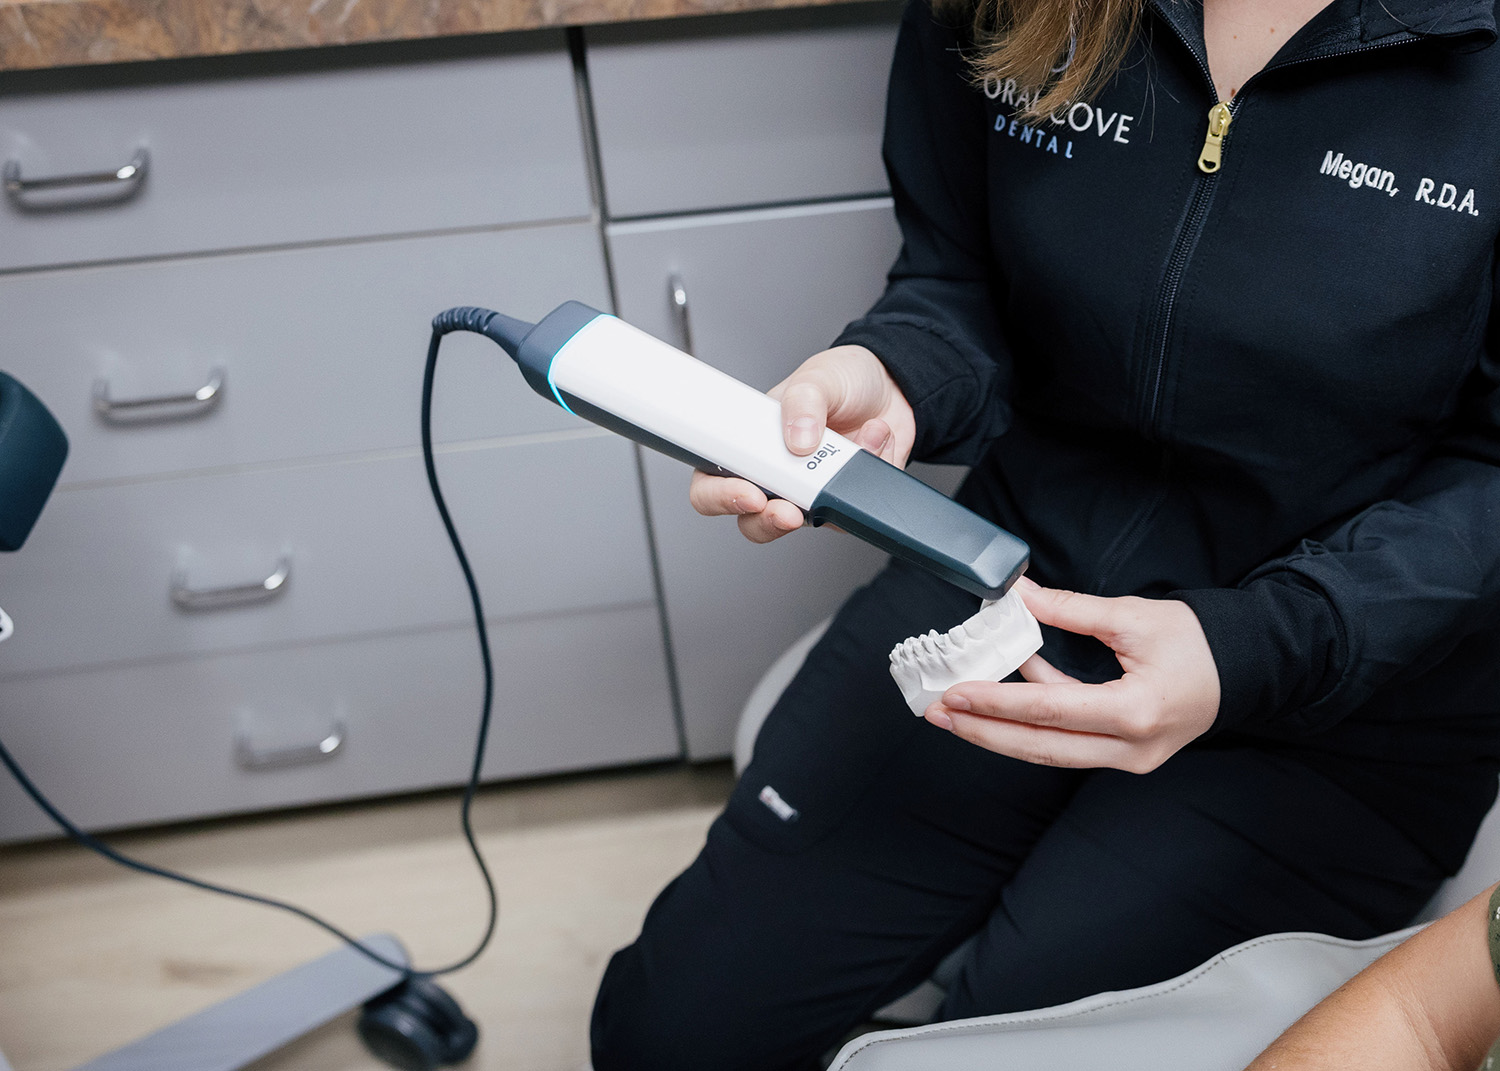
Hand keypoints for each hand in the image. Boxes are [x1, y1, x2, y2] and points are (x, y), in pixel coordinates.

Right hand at [688, 345, 915, 543]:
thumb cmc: (840, 380)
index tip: (748, 494)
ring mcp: (811, 491)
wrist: (890, 384)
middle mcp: (776, 474)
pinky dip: (872, 467)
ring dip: (834, 490)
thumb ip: (802, 402)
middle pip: (752, 521)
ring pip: (809, 523)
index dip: (720, 497)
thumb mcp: (816, 377)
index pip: (711, 483)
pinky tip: (877, 434)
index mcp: (750, 445)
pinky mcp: (847, 499)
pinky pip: (857, 506)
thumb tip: (798, 438)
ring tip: (856, 444)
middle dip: (771, 522)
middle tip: (791, 512)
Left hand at [925, 578, 1220, 772]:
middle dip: (983, 732)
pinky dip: (1033, 721)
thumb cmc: (1198, 642)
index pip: (1049, 711)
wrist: (1242, 669)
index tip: (956, 693)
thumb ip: (1071, 610)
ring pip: (1050, 751)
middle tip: (939, 713)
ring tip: (955, 713)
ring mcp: (1129, 758)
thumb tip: (1019, 596)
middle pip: (1041, 747)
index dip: (997, 703)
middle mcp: (1131, 748)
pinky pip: (1067, 742)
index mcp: (1137, 712)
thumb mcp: (1133, 617)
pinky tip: (1003, 695)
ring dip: (999, 732)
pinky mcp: (1124, 754)